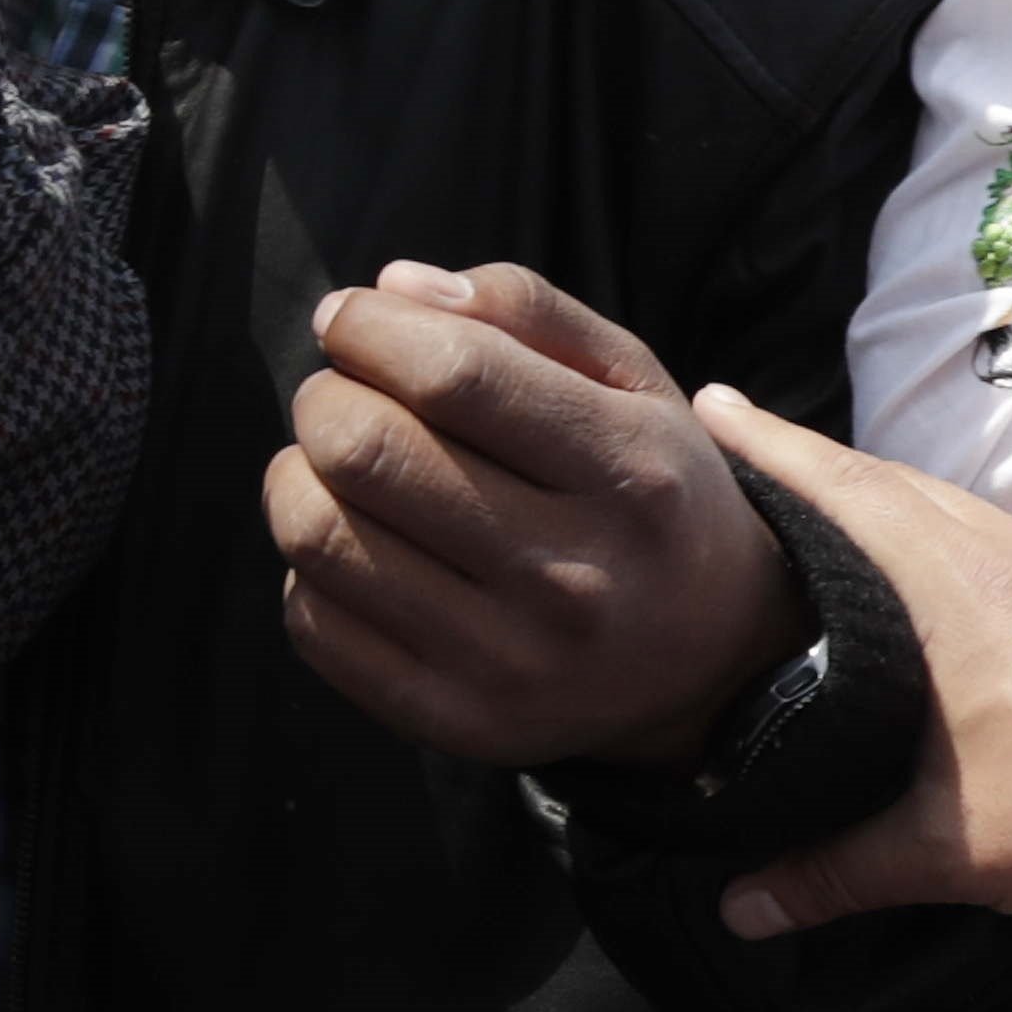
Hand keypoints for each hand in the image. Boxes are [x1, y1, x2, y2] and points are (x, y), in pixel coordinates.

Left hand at [264, 262, 803, 768]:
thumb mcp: (628, 379)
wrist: (713, 663)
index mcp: (628, 472)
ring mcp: (513, 662)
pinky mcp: (459, 722)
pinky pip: (313, 623)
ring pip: (317, 535)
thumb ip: (521, 308)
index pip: (452, 374)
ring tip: (339, 468)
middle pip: (364, 450)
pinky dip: (309, 567)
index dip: (366, 326)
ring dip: (297, 476)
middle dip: (324, 398)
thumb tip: (391, 289)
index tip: (349, 318)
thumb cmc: (646, 489)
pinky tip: (361, 547)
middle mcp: (575, 577)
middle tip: (344, 396)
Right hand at [702, 393, 1011, 946]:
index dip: (773, 445)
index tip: (713, 402)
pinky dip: (945, 532)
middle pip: (898, 483)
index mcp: (965, 599)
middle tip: (746, 447)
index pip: (849, 492)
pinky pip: (1005, 539)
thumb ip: (833, 871)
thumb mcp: (952, 853)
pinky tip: (934, 575)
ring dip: (885, 493)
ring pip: (957, 508)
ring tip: (825, 505)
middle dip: (815, 460)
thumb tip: (739, 908)